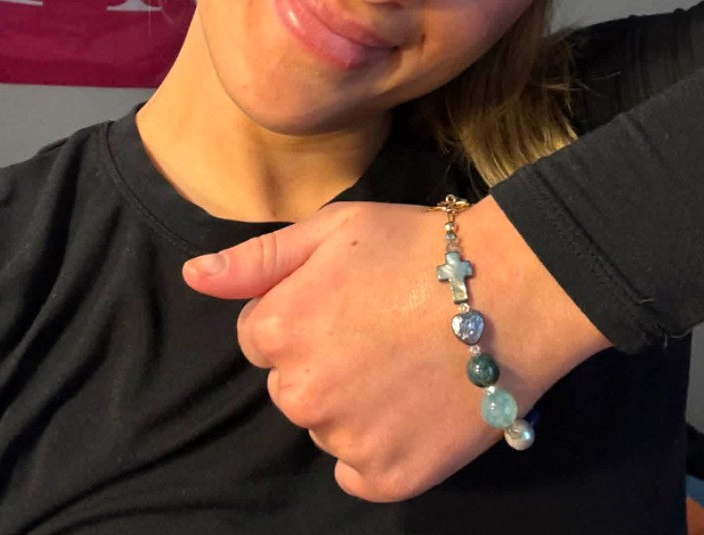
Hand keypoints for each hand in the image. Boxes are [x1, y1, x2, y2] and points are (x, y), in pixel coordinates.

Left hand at [182, 196, 608, 501]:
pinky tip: (409, 407)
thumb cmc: (418, 248)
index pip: (259, 335)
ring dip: (351, 403)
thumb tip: (193, 277)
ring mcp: (345, 439)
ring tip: (404, 361)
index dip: (303, 312)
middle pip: (290, 384)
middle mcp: (300, 393)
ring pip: (325, 425)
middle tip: (380, 327)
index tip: (348, 298)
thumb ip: (255, 259)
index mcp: (277, 329)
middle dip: (322, 358)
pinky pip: (357, 471)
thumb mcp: (332, 228)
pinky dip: (376, 448)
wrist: (510, 290)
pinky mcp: (390, 476)